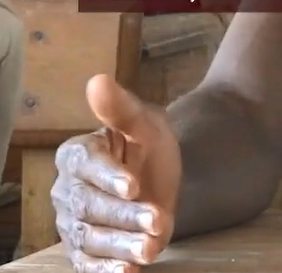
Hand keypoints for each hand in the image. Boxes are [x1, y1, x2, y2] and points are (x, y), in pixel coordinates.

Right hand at [53, 74, 181, 271]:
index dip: (109, 175)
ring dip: (121, 244)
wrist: (161, 180)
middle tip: (158, 219)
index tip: (135, 184)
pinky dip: (105, 269)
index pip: (86, 164)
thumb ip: (122, 109)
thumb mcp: (146, 124)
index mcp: (77, 154)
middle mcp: (67, 189)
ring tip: (150, 247)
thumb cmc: (148, 147)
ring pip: (90, 237)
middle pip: (90, 205)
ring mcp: (73, 221)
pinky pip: (88, 262)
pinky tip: (127, 271)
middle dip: (125, 214)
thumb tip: (98, 81)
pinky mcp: (84, 248)